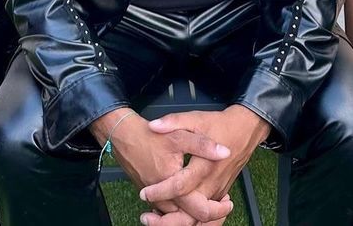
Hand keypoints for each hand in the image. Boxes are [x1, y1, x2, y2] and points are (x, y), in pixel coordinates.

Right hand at [90, 111, 233, 224]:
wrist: (124, 137)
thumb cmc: (149, 136)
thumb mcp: (179, 135)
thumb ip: (203, 145)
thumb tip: (225, 152)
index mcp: (174, 187)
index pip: (200, 210)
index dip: (217, 209)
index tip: (228, 202)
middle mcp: (164, 199)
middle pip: (190, 219)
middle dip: (208, 214)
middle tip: (223, 203)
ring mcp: (156, 200)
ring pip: (179, 216)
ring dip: (194, 212)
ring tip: (210, 200)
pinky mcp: (152, 197)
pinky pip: (169, 210)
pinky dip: (182, 209)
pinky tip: (191, 198)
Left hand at [139, 106, 270, 224]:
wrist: (244, 130)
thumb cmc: (219, 124)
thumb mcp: (195, 118)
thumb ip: (173, 122)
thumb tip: (154, 126)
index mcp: (204, 165)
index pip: (180, 186)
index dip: (160, 191)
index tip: (145, 192)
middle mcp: (211, 183)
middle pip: (190, 212)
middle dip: (168, 220)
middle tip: (147, 217)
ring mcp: (217, 191)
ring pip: (198, 217)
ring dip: (177, 222)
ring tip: (156, 219)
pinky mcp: (219, 193)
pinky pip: (204, 213)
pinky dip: (189, 217)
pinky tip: (173, 213)